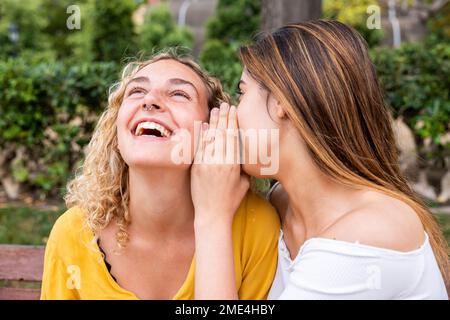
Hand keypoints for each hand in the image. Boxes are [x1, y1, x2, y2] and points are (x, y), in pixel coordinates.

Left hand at [191, 102, 249, 226]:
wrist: (212, 215)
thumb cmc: (231, 201)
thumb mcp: (244, 183)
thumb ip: (244, 167)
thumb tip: (244, 153)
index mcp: (234, 164)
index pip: (234, 137)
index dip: (233, 122)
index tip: (234, 110)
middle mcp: (220, 162)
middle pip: (223, 133)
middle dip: (224, 117)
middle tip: (225, 104)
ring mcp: (207, 164)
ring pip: (211, 138)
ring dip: (214, 122)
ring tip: (215, 110)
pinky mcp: (197, 168)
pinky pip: (200, 147)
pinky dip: (203, 135)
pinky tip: (205, 126)